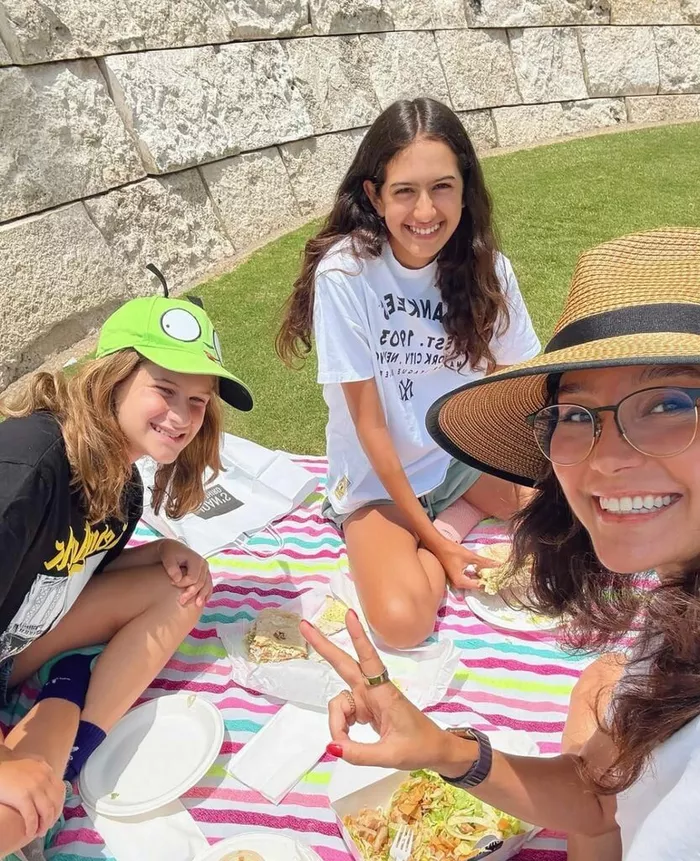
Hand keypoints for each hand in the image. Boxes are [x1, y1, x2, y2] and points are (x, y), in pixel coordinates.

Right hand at [0, 747, 64, 842]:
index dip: (59, 805)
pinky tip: (29, 832)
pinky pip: (32, 817)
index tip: (53, 815)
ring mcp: (34, 787)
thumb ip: (40, 773)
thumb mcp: (29, 767)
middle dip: (53, 817)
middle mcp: (43, 777)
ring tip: (39, 833)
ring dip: (44, 825)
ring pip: (47, 811)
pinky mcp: (22, 797)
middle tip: (46, 827)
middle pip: (56, 802)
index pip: (60, 790)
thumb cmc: (7, 772)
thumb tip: (48, 787)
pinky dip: (32, 827)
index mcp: (46, 770)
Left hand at [158, 540, 211, 607]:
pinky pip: (209, 586)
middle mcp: (204, 565)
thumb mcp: (168, 556)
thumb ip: (172, 567)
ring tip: (197, 605)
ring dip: (202, 596)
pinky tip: (203, 601)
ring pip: (207, 586)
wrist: (173, 550)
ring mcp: (206, 571)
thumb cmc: (170, 553)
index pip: (193, 578)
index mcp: (197, 560)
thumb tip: (177, 579)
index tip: (171, 583)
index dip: (183, 584)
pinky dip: (206, 594)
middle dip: (192, 593)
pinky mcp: (205, 575)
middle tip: (181, 601)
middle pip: (201, 583)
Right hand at [300, 610, 469, 773]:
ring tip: (343, 743)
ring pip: (339, 701)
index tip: (350, 615)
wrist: (434, 750)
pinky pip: (343, 712)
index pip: (369, 660)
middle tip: (304, 625)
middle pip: (343, 664)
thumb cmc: (418, 746)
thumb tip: (331, 746)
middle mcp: (372, 690)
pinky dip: (340, 727)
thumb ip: (359, 754)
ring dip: (336, 721)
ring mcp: (366, 698)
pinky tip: (347, 739)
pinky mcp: (363, 707)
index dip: (358, 637)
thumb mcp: (390, 756)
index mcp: (384, 693)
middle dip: (323, 645)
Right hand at [433, 539, 493, 592]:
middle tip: (495, 574)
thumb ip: (484, 562)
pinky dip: (473, 574)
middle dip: (484, 579)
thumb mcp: (469, 556)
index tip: (497, 577)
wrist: (437, 545)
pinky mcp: (455, 576)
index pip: (478, 585)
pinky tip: (480, 569)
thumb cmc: (452, 551)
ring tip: (489, 571)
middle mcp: (457, 584)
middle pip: (475, 585)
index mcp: (460, 581)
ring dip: (479, 576)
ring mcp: (455, 580)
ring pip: (471, 581)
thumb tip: (498, 565)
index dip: (488, 581)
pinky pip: (467, 578)